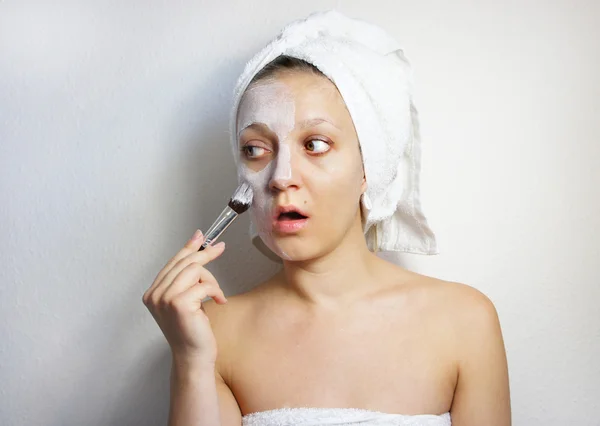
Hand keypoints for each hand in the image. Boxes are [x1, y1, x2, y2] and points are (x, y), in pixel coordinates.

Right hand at [142, 230, 226, 365]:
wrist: (193, 356)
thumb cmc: (192, 330)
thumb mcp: (187, 299)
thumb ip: (187, 277)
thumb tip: (198, 243)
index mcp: (152, 293)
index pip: (172, 262)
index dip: (188, 247)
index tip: (201, 235)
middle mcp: (154, 294)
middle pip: (184, 262)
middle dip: (205, 254)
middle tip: (221, 248)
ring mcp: (164, 299)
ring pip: (194, 270)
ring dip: (211, 281)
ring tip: (216, 296)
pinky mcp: (179, 304)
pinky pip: (204, 285)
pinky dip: (215, 291)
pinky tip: (217, 303)